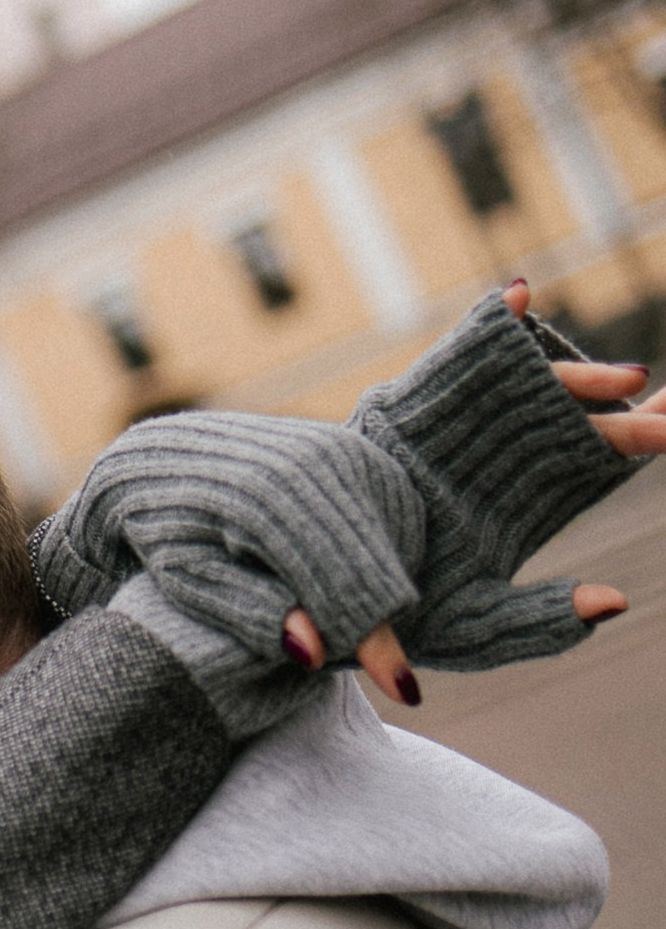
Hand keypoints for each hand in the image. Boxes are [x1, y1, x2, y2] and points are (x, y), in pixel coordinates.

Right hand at [284, 279, 656, 698]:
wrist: (300, 579)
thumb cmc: (384, 617)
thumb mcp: (474, 630)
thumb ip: (540, 625)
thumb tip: (617, 602)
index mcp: (512, 510)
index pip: (582, 467)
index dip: (629, 445)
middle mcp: (488, 462)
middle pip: (567, 422)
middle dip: (620, 409)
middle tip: (663, 408)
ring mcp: (451, 428)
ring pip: (525, 386)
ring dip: (576, 375)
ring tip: (628, 379)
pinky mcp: (409, 403)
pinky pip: (455, 357)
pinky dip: (487, 326)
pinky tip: (519, 298)